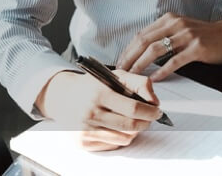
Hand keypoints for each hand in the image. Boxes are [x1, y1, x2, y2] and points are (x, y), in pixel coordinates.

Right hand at [35, 70, 162, 150]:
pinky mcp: (82, 142)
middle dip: (145, 123)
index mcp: (99, 93)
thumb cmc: (93, 86)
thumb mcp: (116, 75)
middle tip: (149, 117)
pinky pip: (113, 145)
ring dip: (134, 131)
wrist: (64, 97)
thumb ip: (140, 83)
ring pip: (124, 138)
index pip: (133, 108)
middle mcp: (90, 113)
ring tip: (132, 121)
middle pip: (130, 127)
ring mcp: (85, 129)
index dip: (150, 112)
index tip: (157, 111)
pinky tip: (116, 127)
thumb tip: (154, 102)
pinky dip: (120, 137)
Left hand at [116, 13, 221, 81]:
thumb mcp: (181, 30)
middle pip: (144, 41)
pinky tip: (155, 79)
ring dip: (141, 65)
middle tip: (120, 72)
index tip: (120, 62)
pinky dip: (162, 71)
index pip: (141, 34)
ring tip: (132, 76)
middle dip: (129, 58)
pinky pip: (174, 61)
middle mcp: (175, 24)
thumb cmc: (205, 35)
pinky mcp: (196, 48)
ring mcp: (186, 35)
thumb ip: (164, 37)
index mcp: (169, 19)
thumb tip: (142, 52)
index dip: (128, 49)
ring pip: (156, 50)